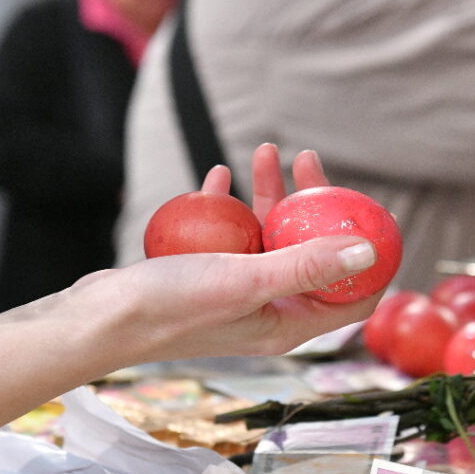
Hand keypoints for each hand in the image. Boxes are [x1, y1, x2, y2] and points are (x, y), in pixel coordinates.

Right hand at [64, 143, 373, 363]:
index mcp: (289, 323)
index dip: (371, 257)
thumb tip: (368, 250)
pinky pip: (228, 234)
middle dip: (314, 206)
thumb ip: (309, 264)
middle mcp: (269, 310)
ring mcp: (237, 291)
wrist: (102, 319)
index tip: (372, 210)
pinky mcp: (207, 275)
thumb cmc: (175, 307)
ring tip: (264, 150)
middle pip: (311, 253)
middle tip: (308, 159)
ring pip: (267, 236)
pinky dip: (227, 204)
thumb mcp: (249, 279)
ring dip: (270, 194)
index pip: (352, 296)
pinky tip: (219, 176)